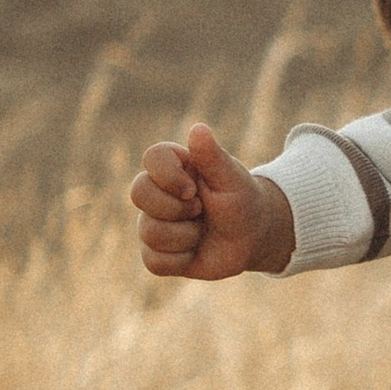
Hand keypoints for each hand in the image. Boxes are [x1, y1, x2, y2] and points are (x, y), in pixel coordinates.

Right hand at [131, 122, 296, 280]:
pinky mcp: (155, 253)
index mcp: (173, 166)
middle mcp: (157, 192)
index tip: (194, 188)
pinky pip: (153, 261)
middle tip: (201, 210)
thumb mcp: (232, 178)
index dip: (168, 176)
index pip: (151, 158)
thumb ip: (212, 156)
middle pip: (139, 193)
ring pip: (149, 232)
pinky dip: (181, 259)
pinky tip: (194, 251)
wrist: (251, 238)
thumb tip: (198, 128)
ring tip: (202, 231)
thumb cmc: (241, 200)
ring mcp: (152, 222)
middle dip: (176, 208)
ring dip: (186, 236)